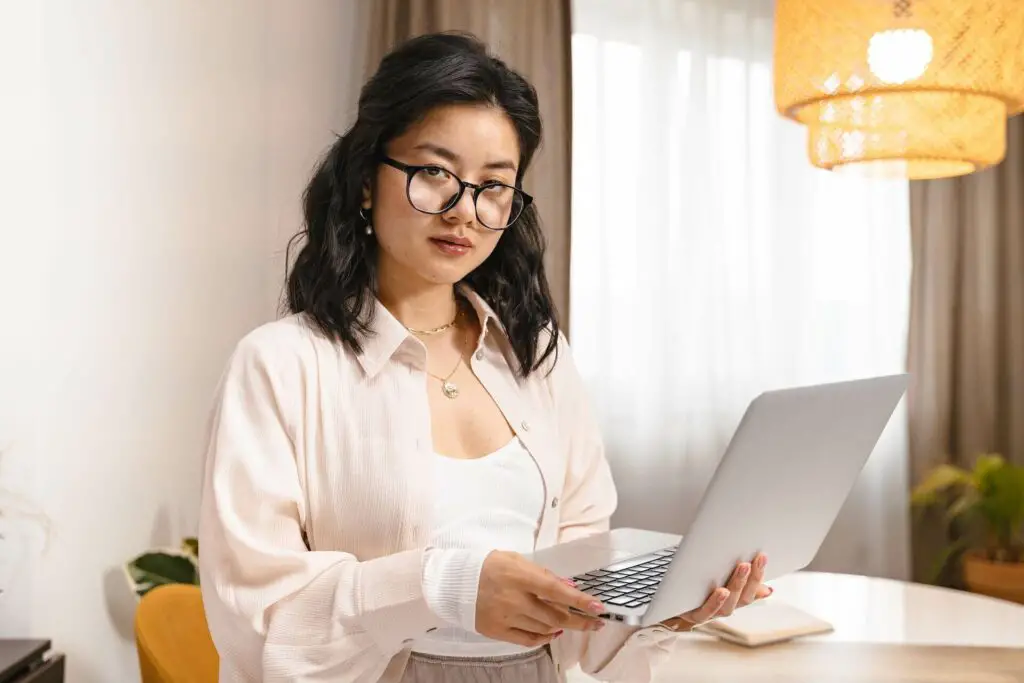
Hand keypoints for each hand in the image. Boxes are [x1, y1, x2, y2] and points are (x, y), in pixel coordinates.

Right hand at [476, 550, 606, 646]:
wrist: (456, 582)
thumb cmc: (490, 566)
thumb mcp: (516, 560)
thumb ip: (543, 574)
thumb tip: (569, 588)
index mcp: (519, 576)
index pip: (556, 590)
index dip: (579, 600)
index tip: (598, 607)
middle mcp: (514, 599)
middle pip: (554, 615)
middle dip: (579, 620)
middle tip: (595, 622)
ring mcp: (506, 617)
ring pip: (544, 628)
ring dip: (562, 626)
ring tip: (571, 622)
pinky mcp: (497, 631)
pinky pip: (528, 639)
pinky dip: (544, 637)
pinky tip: (552, 632)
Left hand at [661, 553, 771, 631]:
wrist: (669, 607)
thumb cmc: (696, 590)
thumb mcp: (719, 583)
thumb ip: (740, 584)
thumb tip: (768, 589)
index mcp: (732, 600)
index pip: (751, 590)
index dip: (759, 575)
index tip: (763, 557)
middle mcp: (724, 608)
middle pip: (743, 597)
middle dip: (750, 578)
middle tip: (753, 559)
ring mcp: (710, 614)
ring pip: (728, 605)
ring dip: (737, 585)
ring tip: (742, 567)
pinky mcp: (694, 616)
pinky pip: (707, 612)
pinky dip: (715, 602)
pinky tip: (722, 590)